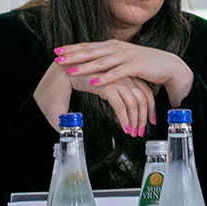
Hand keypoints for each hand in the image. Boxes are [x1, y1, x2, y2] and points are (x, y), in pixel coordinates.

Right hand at [32, 57, 160, 136]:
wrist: (57, 76)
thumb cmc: (80, 82)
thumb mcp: (100, 87)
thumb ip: (110, 93)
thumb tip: (123, 110)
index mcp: (121, 73)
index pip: (144, 89)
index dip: (149, 106)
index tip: (149, 119)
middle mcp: (120, 74)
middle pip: (143, 96)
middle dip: (145, 116)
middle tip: (142, 130)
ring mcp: (113, 79)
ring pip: (134, 102)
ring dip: (136, 120)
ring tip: (133, 133)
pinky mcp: (104, 85)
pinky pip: (121, 105)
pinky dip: (125, 119)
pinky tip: (125, 128)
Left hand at [53, 41, 194, 104]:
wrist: (167, 65)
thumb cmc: (143, 64)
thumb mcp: (122, 59)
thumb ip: (108, 60)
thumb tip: (91, 64)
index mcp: (112, 45)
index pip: (88, 46)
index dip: (72, 48)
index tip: (56, 50)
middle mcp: (117, 48)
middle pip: (91, 51)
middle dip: (73, 55)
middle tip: (57, 58)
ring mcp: (126, 56)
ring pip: (101, 62)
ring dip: (85, 66)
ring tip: (70, 70)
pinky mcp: (135, 66)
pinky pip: (117, 73)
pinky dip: (105, 77)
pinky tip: (94, 81)